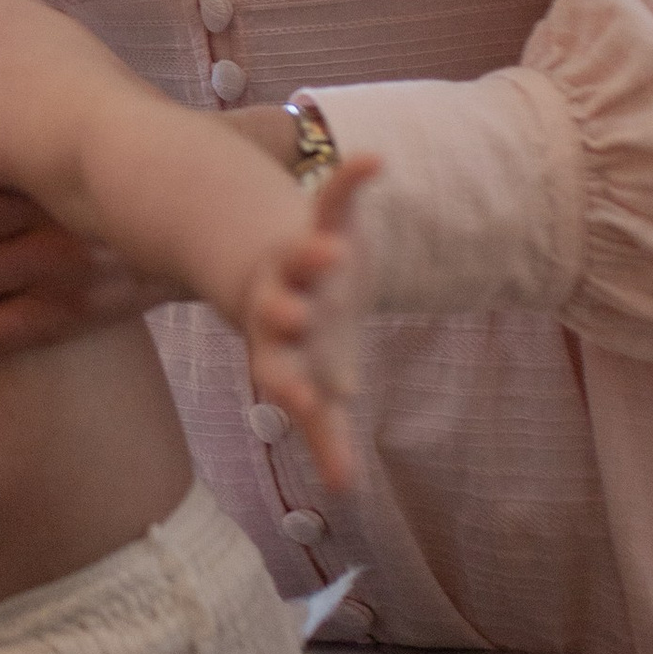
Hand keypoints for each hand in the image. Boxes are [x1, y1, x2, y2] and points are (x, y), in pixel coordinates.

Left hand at [242, 158, 380, 493]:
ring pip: (300, 254)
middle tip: (295, 317)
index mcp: (280, 346)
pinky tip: (376, 160)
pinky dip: (351, 178)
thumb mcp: (314, 379)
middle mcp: (281, 300)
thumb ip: (326, 432)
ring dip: (313, 252)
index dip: (290, 385)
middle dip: (285, 313)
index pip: (281, 371)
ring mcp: (298, 258)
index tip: (303, 400)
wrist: (276, 267)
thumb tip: (345, 492)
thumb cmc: (302, 339)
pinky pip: (333, 196)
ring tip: (334, 248)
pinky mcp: (318, 218)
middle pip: (277, 308)